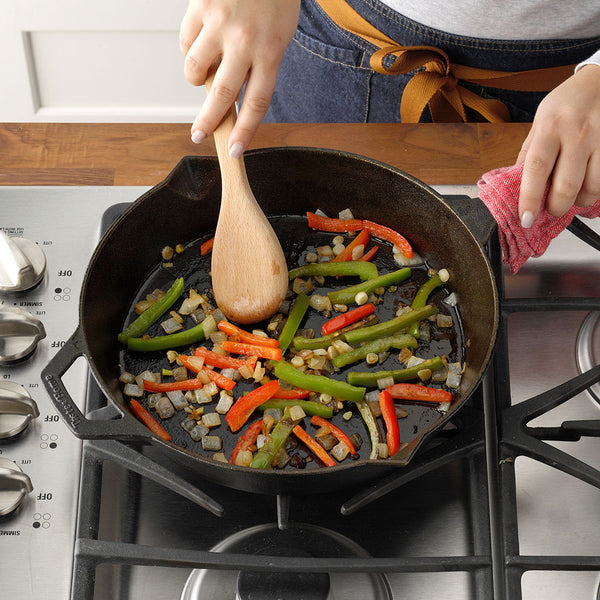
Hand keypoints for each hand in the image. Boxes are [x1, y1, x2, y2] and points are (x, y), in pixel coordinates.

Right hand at [180, 0, 300, 155]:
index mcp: (271, 51)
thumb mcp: (279, 34)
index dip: (244, 131)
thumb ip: (258, 65)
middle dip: (208, 122)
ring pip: (194, 70)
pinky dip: (189, 49)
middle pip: (222, 95)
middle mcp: (244, 41)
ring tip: (204, 71)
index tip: (234, 151)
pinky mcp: (199, 7)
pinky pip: (185, 42)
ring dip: (195, 79)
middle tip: (199, 135)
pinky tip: (200, 42)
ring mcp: (220, 24)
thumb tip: (229, 95)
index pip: (257, 103)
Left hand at [516, 63, 599, 226]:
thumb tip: (514, 184)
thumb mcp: (540, 122)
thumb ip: (528, 153)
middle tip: (551, 209)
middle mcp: (577, 134)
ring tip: (571, 197)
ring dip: (579, 202)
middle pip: (566, 185)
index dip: (529, 198)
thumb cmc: (566, 104)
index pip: (536, 169)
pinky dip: (595, 191)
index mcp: (550, 128)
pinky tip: (587, 186)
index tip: (525, 218)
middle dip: (556, 207)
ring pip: (592, 187)